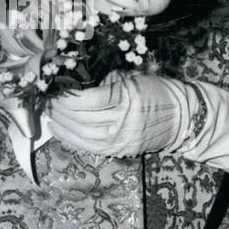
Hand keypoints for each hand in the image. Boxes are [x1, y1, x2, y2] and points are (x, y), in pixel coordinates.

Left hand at [45, 70, 189, 157]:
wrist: (181, 116)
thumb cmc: (156, 90)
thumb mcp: (131, 76)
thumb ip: (104, 80)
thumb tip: (73, 82)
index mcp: (125, 98)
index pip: (87, 99)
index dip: (66, 96)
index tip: (54, 89)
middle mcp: (122, 122)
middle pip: (80, 118)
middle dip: (59, 110)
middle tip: (47, 101)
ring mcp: (121, 140)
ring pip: (81, 136)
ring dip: (62, 126)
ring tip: (50, 116)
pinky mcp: (120, 151)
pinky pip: (89, 147)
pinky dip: (71, 139)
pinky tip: (60, 131)